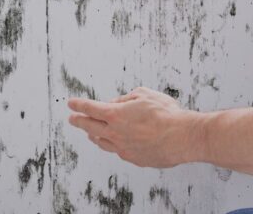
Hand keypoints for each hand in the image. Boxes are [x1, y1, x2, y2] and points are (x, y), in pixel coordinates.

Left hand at [67, 86, 201, 167]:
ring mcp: (123, 148)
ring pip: (102, 142)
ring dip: (94, 135)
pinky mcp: (133, 158)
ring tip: (90, 133)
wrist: (182, 137)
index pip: (90, 108)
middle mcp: (115, 133)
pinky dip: (113, 144)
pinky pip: (118, 151)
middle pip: (90, 127)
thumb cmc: (166, 114)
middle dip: (79, 121)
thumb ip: (126, 99)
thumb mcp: (144, 95)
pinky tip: (115, 143)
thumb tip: (117, 104)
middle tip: (72, 119)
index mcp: (115, 115)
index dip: (79, 105)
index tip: (71, 103)